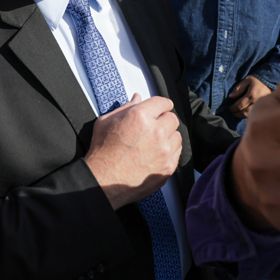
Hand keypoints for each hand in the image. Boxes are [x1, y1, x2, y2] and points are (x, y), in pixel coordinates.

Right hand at [84, 94, 182, 208]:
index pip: (163, 102)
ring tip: (155, 142)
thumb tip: (137, 98)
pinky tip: (157, 154)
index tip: (163, 107)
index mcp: (140, 117)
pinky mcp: (167, 167)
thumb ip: (125, 107)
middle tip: (155, 126)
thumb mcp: (106, 122)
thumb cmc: (102, 153)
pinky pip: (177, 153)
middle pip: (172, 119)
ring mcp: (164, 151)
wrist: (102, 180)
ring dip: (168, 136)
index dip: (163, 104)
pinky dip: (170, 152)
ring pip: (177, 136)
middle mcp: (155, 132)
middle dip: (164, 120)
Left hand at [227, 75, 272, 117]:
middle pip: (244, 112)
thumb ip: (238, 88)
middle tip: (231, 112)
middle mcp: (256, 102)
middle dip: (236, 114)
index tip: (229, 108)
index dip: (232, 108)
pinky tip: (243, 113)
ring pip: (249, 115)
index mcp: (251, 95)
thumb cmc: (257, 80)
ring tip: (236, 113)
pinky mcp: (263, 107)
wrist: (270, 82)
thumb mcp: (247, 80)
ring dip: (241, 116)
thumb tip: (230, 96)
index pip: (239, 105)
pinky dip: (247, 115)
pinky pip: (254, 114)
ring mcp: (260, 106)